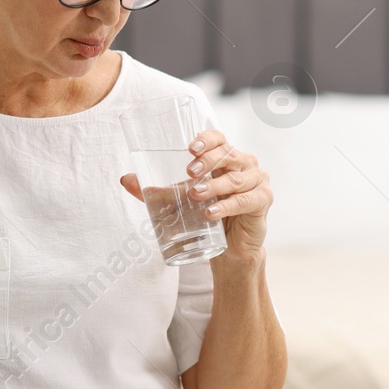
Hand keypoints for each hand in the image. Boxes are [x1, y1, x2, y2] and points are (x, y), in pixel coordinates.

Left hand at [120, 127, 270, 260]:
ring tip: (194, 194)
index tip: (190, 148)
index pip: (219, 139)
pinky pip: (246, 200)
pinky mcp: (263, 201)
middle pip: (228, 154)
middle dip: (208, 161)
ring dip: (214, 186)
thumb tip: (126, 179)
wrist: (230, 249)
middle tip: (189, 172)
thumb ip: (155, 191)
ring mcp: (257, 181)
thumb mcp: (179, 202)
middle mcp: (244, 164)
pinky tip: (212, 213)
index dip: (207, 140)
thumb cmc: (207, 216)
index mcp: (226, 158)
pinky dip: (227, 206)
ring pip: (235, 178)